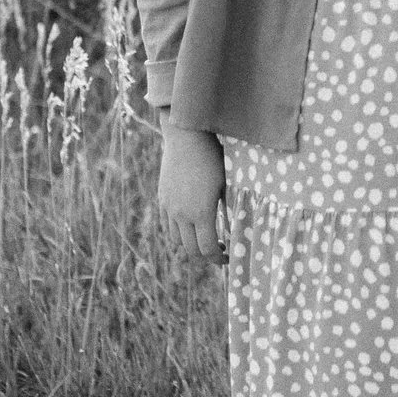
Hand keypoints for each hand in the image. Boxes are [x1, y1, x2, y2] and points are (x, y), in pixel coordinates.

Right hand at [157, 123, 227, 264]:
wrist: (187, 137)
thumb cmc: (214, 157)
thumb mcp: (227, 184)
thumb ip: (229, 209)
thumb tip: (235, 230)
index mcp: (201, 213)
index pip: (208, 249)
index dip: (219, 259)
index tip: (229, 258)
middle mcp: (182, 214)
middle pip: (191, 250)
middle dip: (206, 256)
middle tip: (219, 251)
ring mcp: (169, 208)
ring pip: (177, 240)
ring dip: (191, 245)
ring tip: (205, 237)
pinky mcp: (162, 199)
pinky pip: (168, 225)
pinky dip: (179, 232)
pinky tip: (191, 223)